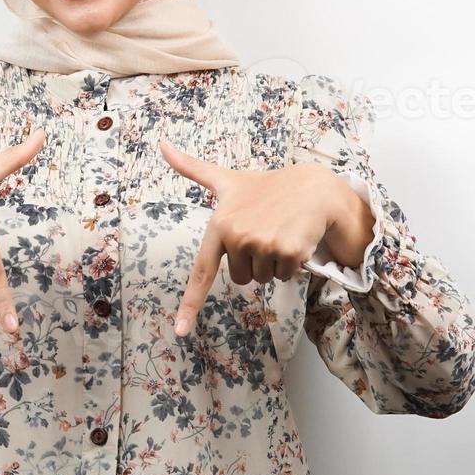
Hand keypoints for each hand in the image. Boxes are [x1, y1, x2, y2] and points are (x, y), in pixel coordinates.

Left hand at [158, 138, 369, 337]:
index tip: (179, 331)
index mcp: (219, 225)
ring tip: (279, 232)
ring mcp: (264, 246)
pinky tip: (294, 237)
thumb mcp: (227, 180)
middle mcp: (239, 237)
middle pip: (242, 278)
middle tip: (264, 232)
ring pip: (263, 279)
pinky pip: (284, 276)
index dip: (189, 304)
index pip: (201, 272)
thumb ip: (191, 168)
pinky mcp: (289, 253)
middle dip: (254, 261)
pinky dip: (291, 263)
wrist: (312, 187)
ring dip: (273, 262)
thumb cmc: (265, 187)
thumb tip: (161, 144)